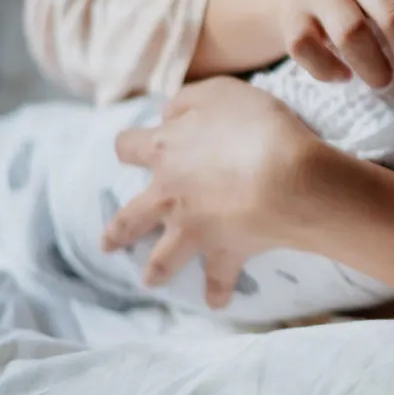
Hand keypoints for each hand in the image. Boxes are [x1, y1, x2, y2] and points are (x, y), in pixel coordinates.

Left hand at [102, 77, 329, 308]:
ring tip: (150, 282)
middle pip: (132, 216)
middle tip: (108, 244)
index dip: (130, 146)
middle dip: (119, 231)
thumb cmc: (255, 126)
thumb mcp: (220, 92)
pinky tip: (216, 302)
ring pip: (163, 257)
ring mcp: (193, 228)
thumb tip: (166, 113)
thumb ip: (189, 101)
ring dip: (156, 271)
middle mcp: (168, 194)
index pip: (129, 146)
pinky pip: (218, 278)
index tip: (133, 149)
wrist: (284, 177)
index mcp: (165, 150)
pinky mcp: (223, 251)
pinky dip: (217, 292)